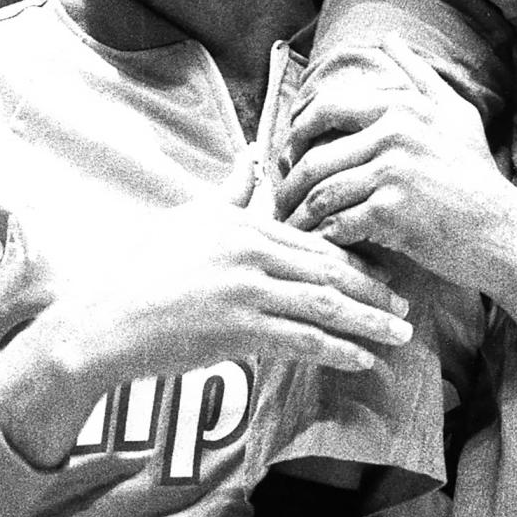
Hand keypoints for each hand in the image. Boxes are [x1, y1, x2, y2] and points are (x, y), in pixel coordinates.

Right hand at [0, 199, 413, 467]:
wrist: (109, 322)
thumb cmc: (148, 270)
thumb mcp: (192, 219)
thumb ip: (231, 193)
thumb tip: (253, 156)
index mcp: (244, 223)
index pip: (313, 240)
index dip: (355, 260)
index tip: (384, 274)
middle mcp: (250, 252)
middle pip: (329, 271)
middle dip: (373, 291)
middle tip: (407, 306)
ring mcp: (246, 291)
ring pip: (324, 306)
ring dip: (368, 322)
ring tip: (400, 335)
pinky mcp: (239, 330)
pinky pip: (302, 341)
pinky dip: (338, 350)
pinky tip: (363, 360)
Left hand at [277, 38, 506, 290]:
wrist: (504, 233)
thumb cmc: (476, 176)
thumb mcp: (455, 115)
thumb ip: (418, 75)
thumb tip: (388, 38)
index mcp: (401, 106)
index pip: (325, 108)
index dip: (297, 133)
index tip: (290, 156)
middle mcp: (394, 132)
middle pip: (314, 156)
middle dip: (288, 181)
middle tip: (280, 199)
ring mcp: (392, 172)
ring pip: (320, 193)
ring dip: (299, 216)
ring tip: (292, 228)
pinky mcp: (391, 212)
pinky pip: (336, 224)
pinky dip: (321, 238)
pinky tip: (321, 246)